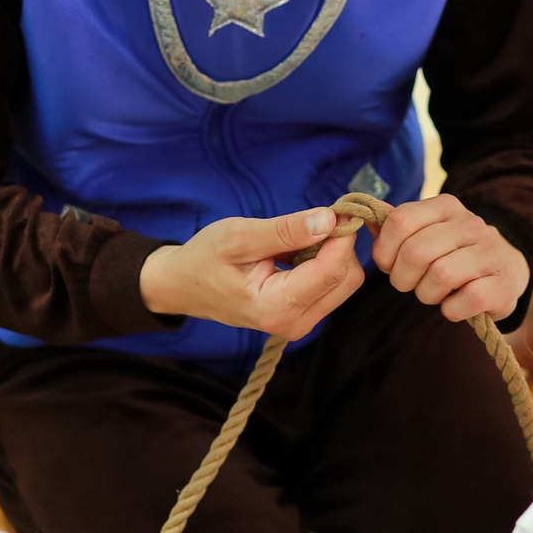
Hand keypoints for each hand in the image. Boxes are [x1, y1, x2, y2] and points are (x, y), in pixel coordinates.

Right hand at [140, 207, 364, 339]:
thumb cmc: (205, 259)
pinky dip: (324, 262)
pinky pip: (332, 286)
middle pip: (346, 279)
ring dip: (332, 253)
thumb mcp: (239, 236)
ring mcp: (301, 323)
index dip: (341, 236)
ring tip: (300, 237)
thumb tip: (328, 219)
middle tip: (318, 219)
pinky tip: (298, 252)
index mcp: (276, 307)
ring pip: (344, 282)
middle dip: (340, 245)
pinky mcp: (304, 316)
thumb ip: (285, 231)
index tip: (339, 209)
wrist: (185, 286)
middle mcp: (294, 323)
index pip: (332, 271)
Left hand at [370, 194, 528, 323]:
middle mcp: (470, 224)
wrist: (506, 268)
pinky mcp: (501, 285)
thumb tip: (365, 219)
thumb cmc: (455, 253)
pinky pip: (463, 301)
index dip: (385, 251)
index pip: (400, 221)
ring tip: (433, 293)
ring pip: (440, 276)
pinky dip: (450, 310)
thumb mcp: (428, 231)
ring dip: (426, 294)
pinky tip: (454, 304)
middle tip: (410, 284)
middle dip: (402, 278)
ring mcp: (490, 253)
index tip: (390, 264)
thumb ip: (396, 227)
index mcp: (446, 206)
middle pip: (416, 252)